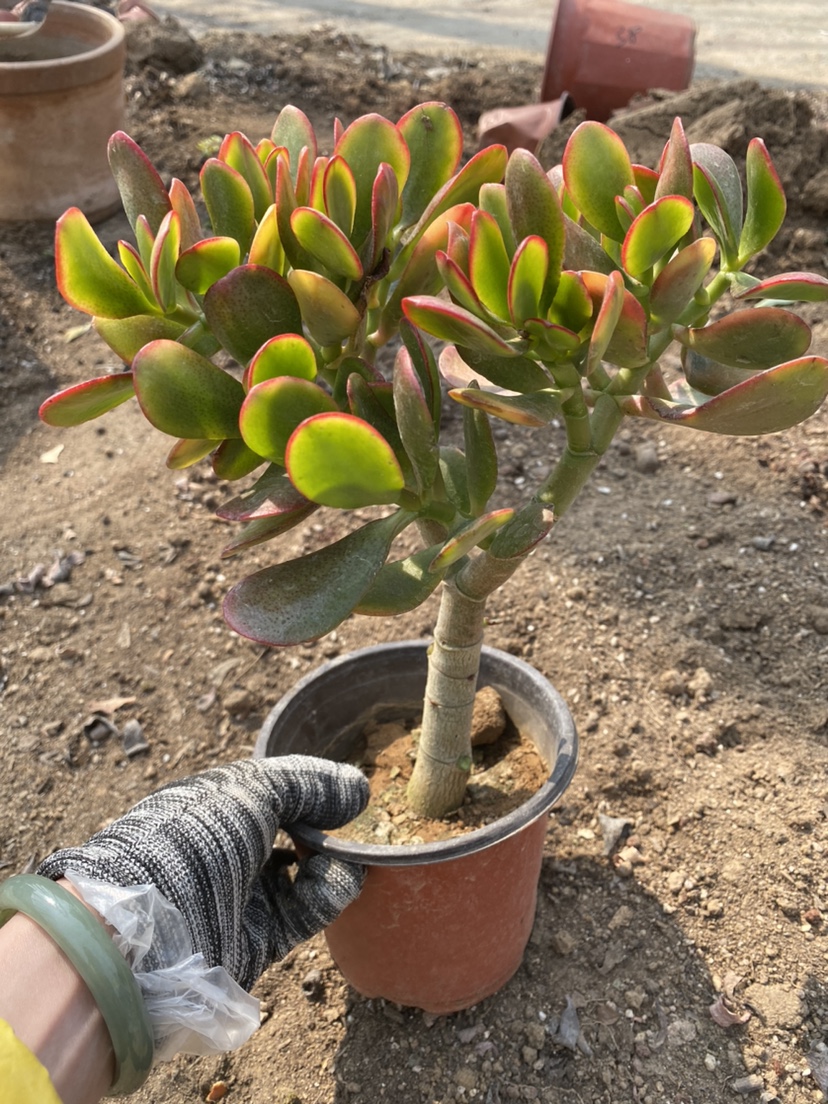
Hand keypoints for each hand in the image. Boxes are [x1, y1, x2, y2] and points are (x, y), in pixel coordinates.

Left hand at [38, 756, 368, 989]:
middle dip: (327, 823)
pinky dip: (331, 891)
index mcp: (216, 804)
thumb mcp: (250, 789)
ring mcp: (246, 893)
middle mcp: (230, 848)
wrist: (150, 930)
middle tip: (353, 819)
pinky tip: (339, 875)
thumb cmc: (192, 838)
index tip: (345, 787)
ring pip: (308, 870)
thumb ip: (307, 783)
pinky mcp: (262, 937)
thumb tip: (360, 790)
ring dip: (334, 858)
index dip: (310, 786)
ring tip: (345, 851)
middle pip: (293, 830)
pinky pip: (310, 909)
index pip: (273, 790)